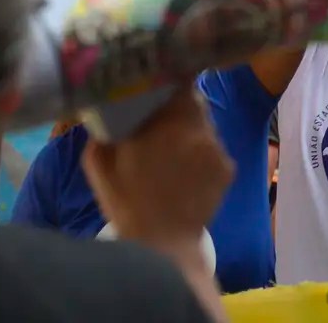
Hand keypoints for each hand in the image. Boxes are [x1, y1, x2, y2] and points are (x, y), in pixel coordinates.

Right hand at [84, 88, 233, 255]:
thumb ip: (106, 124)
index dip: (166, 81)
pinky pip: (214, 149)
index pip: (176, 82)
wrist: (160, 245)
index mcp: (166, 120)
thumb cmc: (125, 202)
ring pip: (205, 126)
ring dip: (190, 132)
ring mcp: (217, 148)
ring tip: (172, 153)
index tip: (155, 86)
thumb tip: (109, 102)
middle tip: (160, 122)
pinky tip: (186, 172)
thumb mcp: (99, 160)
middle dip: (177, 109)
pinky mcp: (228, 168)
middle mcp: (198, 128)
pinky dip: (202, 154)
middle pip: (193, 103)